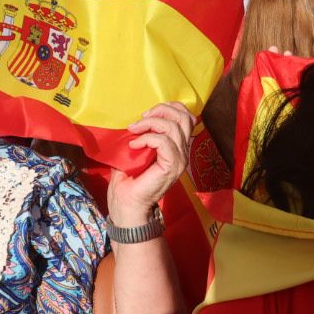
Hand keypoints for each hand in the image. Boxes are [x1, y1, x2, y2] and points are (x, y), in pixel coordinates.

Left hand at [106, 102, 193, 228]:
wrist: (127, 204)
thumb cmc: (128, 181)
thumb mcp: (134, 151)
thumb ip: (142, 134)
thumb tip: (137, 119)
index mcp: (176, 146)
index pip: (186, 117)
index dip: (168, 108)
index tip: (146, 115)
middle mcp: (182, 152)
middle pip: (184, 117)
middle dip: (161, 111)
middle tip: (141, 120)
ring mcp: (180, 160)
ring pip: (174, 127)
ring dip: (150, 124)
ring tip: (134, 131)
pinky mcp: (172, 166)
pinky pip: (164, 142)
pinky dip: (147, 138)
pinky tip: (134, 145)